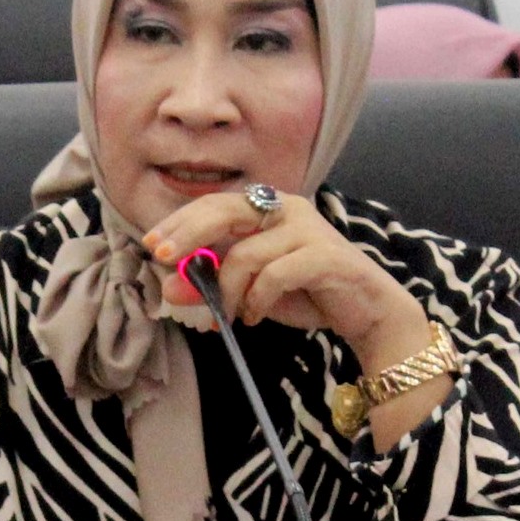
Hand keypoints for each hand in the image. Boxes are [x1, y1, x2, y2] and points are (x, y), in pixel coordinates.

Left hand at [143, 190, 447, 448]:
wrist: (366, 312)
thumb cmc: (307, 293)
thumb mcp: (250, 291)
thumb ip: (214, 285)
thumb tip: (168, 288)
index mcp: (268, 207)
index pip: (214, 203)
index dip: (180, 223)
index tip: (153, 246)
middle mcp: (287, 208)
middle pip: (224, 210)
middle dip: (189, 236)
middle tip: (166, 263)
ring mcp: (308, 229)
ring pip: (246, 254)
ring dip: (228, 292)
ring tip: (229, 317)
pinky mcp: (325, 255)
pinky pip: (275, 274)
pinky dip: (257, 299)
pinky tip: (255, 316)